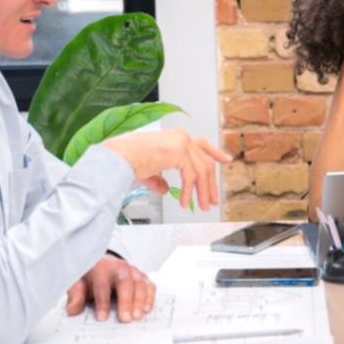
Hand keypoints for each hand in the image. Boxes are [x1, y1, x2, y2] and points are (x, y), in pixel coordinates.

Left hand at [67, 255, 154, 322]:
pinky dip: (150, 297)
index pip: (102, 285)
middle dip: (126, 301)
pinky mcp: (142, 276)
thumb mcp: (78, 283)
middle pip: (125, 283)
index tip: (102, 318)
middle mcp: (119, 268)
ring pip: (140, 283)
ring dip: (140, 301)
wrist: (102, 263)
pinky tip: (147, 310)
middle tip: (126, 319)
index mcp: (101, 269)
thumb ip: (75, 296)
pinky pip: (149, 285)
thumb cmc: (90, 277)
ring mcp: (133, 271)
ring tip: (138, 317)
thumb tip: (72, 310)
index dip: (102, 302)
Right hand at [101, 128, 231, 210]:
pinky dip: (189, 192)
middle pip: (205, 162)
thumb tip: (165, 189)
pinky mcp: (179, 152)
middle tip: (213, 200)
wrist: (116, 157)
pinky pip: (190, 177)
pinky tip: (185, 202)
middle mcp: (181, 137)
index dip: (215, 153)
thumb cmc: (125, 160)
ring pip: (201, 171)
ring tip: (203, 206)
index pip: (202, 144)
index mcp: (175, 137)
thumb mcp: (148, 170)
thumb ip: (159, 179)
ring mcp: (181, 143)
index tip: (227, 160)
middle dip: (211, 183)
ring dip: (203, 192)